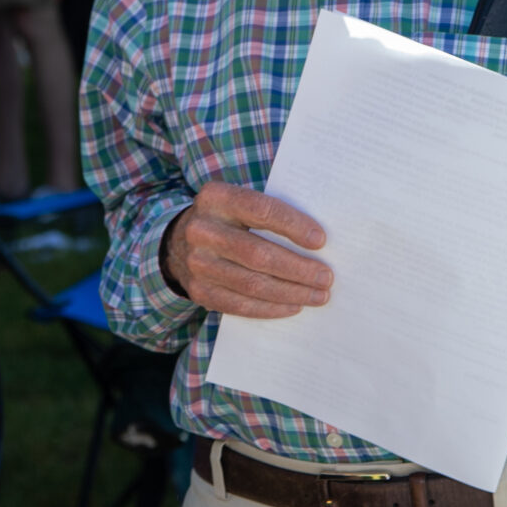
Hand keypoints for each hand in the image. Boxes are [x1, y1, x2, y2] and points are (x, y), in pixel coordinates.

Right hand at [159, 183, 331, 317]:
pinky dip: (271, 308)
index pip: (261, 211)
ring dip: (291, 292)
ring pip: (252, 284)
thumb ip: (270, 213)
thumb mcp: (240, 203)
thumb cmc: (228, 219)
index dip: (293, 226)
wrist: (180, 241)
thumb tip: (318, 240)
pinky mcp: (198, 290)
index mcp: (216, 198)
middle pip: (258, 254)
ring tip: (318, 295)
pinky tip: (294, 306)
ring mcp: (197, 263)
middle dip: (298, 269)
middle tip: (326, 277)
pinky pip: (240, 305)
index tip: (321, 241)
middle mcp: (201, 230)